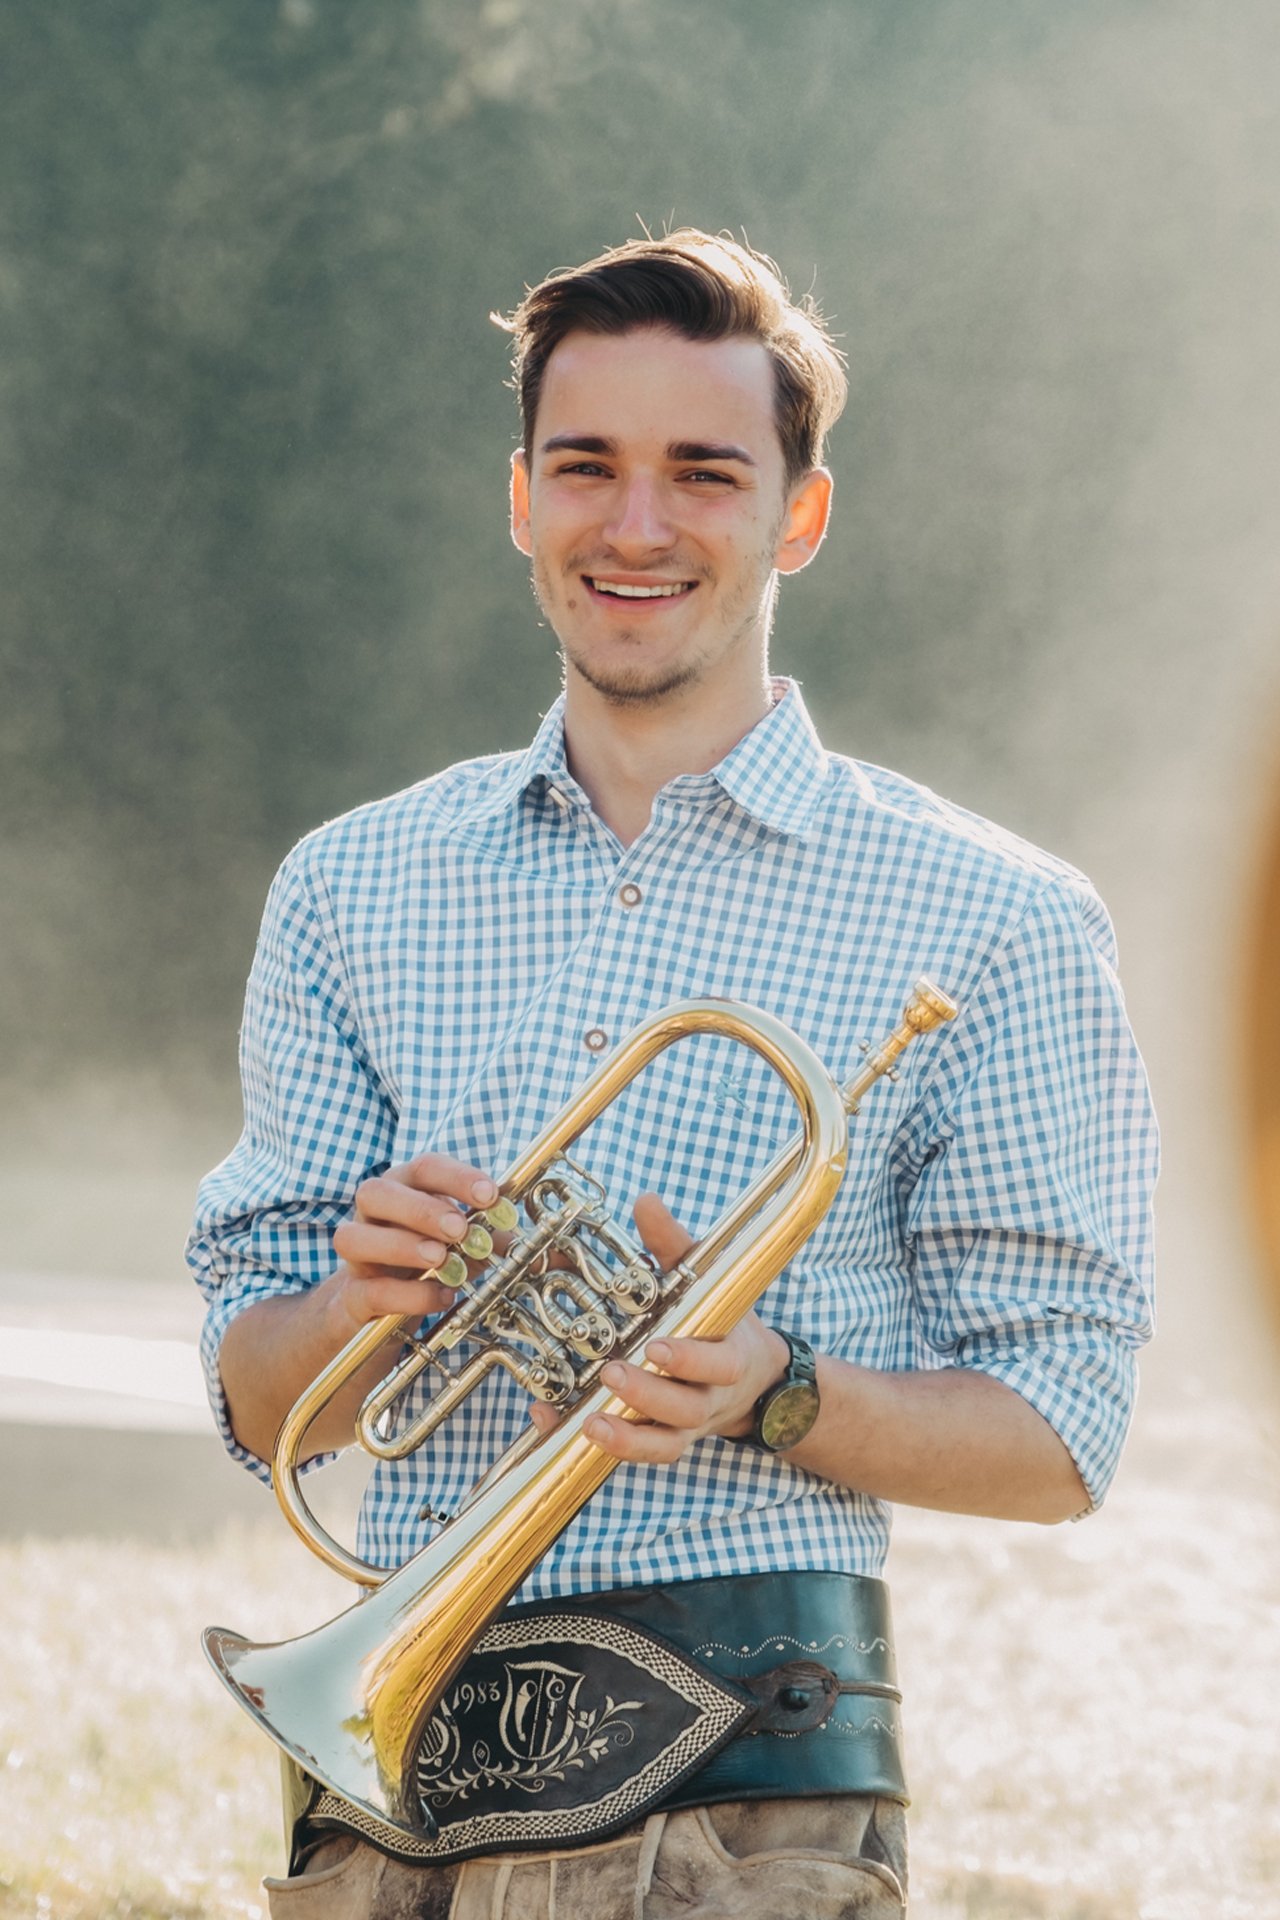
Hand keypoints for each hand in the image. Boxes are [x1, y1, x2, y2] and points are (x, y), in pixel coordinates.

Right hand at [328, 1153, 503, 1336]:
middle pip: (377, 1192)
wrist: (377, 1309)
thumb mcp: (466, 1246)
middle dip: (420, 1209)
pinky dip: (407, 1294)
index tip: (490, 1195)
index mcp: (404, 1190)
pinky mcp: (352, 1297)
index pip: (423, 1168)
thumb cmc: (427, 1261)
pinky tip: (441, 1295)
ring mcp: (356, 1256)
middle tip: (459, 1229)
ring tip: (440, 1259)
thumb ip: (500, 1242)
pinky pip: (369, 1290)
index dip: (456, 1177)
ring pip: (354, 1238)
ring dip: (401, 1245)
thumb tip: (553, 1250)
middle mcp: (372, 1216)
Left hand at [569, 1193, 790, 1463]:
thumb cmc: (719, 1322)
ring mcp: (687, 1428)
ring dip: (626, 1435)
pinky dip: (600, 1444)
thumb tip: (645, 1200)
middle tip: (611, 1372)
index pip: (717, 1364)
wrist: (753, 1383)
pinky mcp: (663, 1443)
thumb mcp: (705, 1281)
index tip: (657, 1346)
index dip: (689, 1360)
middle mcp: (709, 1398)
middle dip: (647, 1394)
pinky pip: (637, 1455)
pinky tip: (555, 1421)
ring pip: (663, 1444)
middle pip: (684, 1408)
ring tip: (589, 1418)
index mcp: (728, 1357)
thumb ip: (673, 1245)